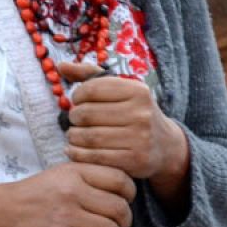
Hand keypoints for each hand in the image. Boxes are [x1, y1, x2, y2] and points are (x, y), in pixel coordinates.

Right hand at [0, 162, 135, 226]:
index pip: (120, 179)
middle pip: (119, 208)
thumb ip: (85, 178)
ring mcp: (66, 216)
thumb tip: (117, 193)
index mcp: (74, 172)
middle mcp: (73, 191)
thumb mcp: (57, 175)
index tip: (125, 203)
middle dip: (125, 222)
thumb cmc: (29, 195)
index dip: (129, 194)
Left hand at [60, 62, 187, 183]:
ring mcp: (139, 138)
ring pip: (88, 137)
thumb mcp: (120, 89)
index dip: (77, 96)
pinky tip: (74, 149)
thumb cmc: (134, 112)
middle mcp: (141, 113)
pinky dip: (77, 153)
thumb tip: (61, 66)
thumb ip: (90, 75)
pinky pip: (94, 157)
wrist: (165, 145)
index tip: (77, 101)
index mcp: (137, 91)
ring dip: (73, 136)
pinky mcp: (135, 160)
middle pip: (87, 114)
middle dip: (73, 117)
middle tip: (75, 121)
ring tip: (73, 135)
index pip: (91, 89)